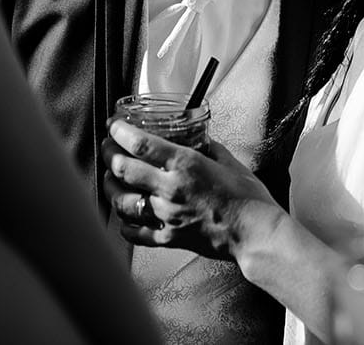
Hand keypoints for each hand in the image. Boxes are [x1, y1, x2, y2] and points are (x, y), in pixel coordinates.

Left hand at [103, 121, 279, 261]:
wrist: (256, 235)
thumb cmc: (249, 199)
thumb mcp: (230, 161)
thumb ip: (210, 148)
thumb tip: (200, 140)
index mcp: (186, 165)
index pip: (140, 144)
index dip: (119, 132)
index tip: (113, 126)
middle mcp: (170, 189)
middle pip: (123, 169)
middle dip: (109, 154)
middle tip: (108, 146)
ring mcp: (167, 216)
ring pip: (121, 201)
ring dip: (110, 187)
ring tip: (110, 178)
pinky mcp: (169, 239)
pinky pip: (134, 232)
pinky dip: (124, 222)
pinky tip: (124, 215)